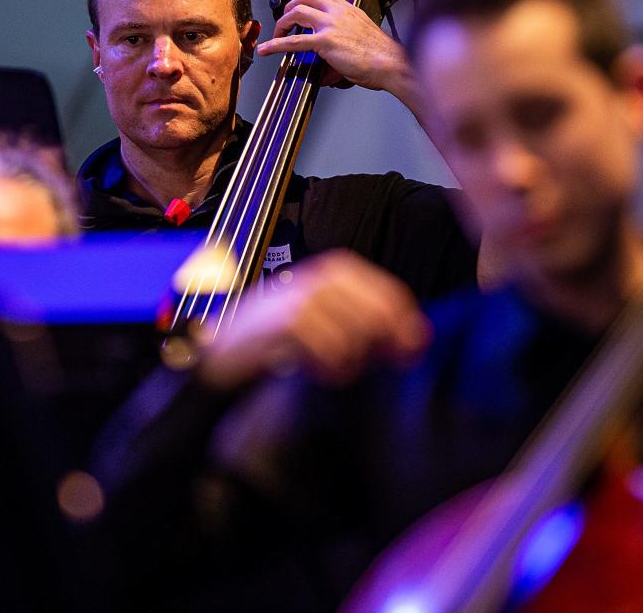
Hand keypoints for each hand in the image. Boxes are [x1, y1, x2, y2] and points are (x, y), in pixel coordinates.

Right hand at [196, 250, 430, 390]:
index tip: (410, 351)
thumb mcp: (328, 321)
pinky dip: (331, 367)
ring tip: (334, 368)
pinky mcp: (288, 320)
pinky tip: (320, 372)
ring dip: (352, 360)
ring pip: (357, 333)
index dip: (406, 324)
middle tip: (376, 363)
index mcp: (338, 271)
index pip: (390, 293)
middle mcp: (323, 276)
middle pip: (378, 313)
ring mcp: (304, 295)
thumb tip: (417, 337)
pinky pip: (330, 349)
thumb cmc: (281, 336)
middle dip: (383, 343)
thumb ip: (369, 324)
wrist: (226, 348)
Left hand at [258, 0, 422, 112]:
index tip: (301, 7)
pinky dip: (276, 44)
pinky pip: (295, 41)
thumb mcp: (363, 39)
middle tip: (286, 20)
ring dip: (283, 22)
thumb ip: (345, 42)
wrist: (392, 63)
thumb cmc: (383, 56)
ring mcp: (331, 25)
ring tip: (278, 33)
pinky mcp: (326, 42)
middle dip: (291, 7)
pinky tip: (267, 50)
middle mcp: (339, 12)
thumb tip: (331, 63)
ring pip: (297, 12)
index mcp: (349, 10)